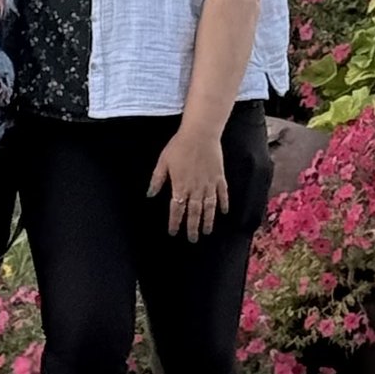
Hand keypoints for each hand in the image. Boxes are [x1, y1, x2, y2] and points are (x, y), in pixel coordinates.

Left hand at [150, 121, 229, 239]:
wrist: (200, 134)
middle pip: (194, 213)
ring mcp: (209, 184)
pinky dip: (223, 204)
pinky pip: (222, 194)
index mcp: (180, 186)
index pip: (176, 209)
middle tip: (192, 239)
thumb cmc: (179, 146)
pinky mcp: (219, 177)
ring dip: (208, 221)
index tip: (173, 232)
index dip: (174, 222)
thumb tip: (150, 194)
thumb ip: (157, 179)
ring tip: (207, 232)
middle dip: (192, 227)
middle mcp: (195, 189)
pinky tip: (224, 212)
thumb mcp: (163, 161)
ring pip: (209, 207)